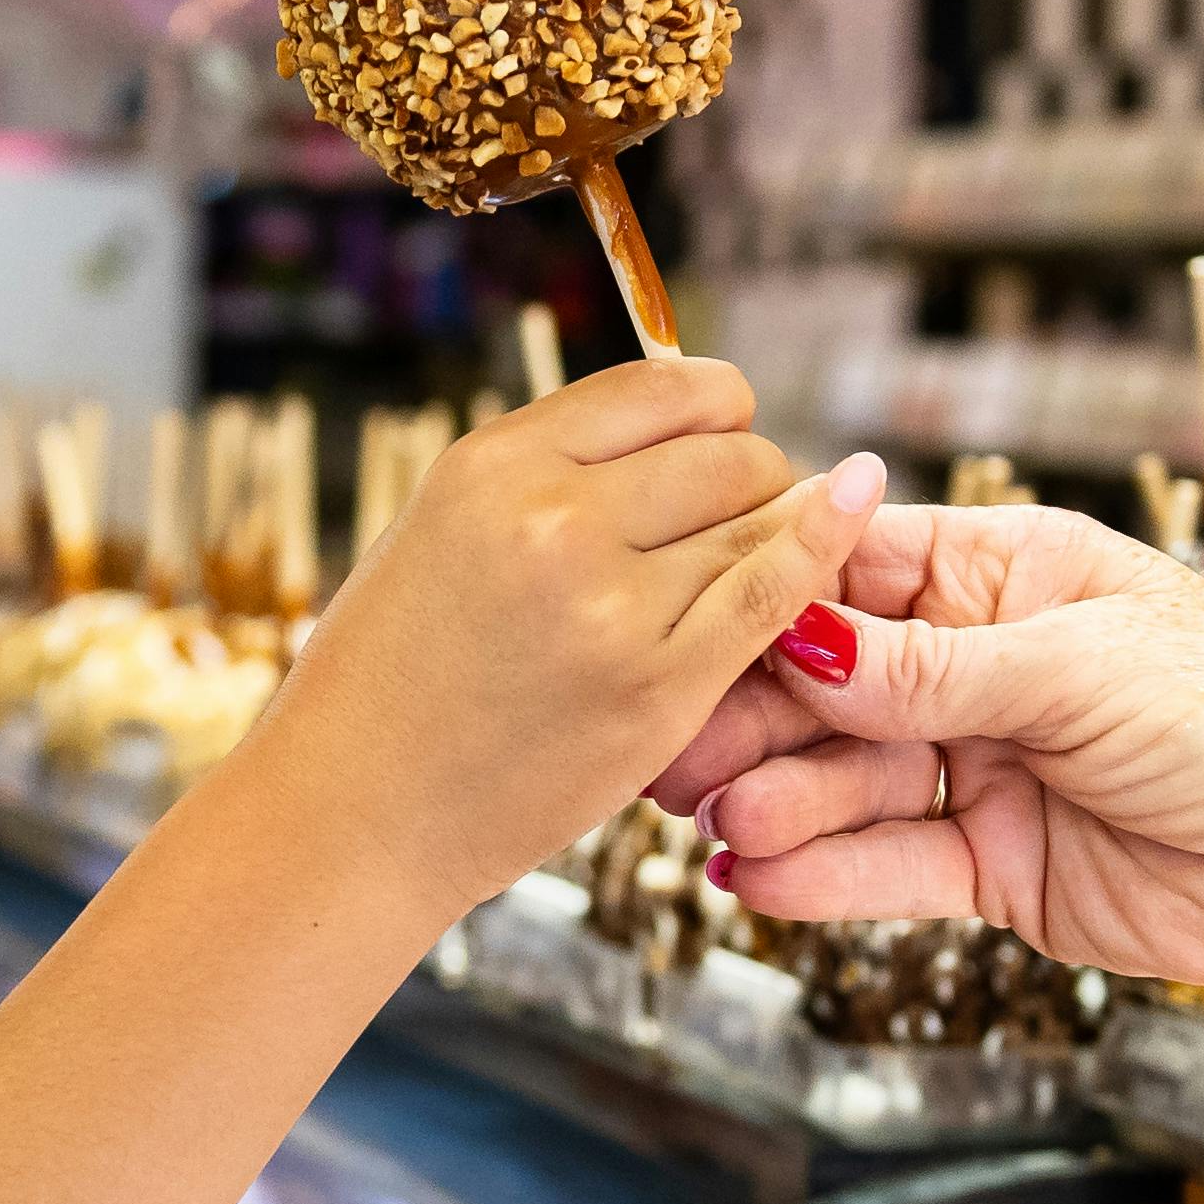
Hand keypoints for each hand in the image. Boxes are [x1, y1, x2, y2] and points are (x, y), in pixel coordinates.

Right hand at [255, 356, 888, 922]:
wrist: (354, 815)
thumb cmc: (389, 682)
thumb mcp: (440, 532)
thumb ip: (546, 479)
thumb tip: (669, 429)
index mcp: (494, 465)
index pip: (661, 388)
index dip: (716, 406)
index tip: (726, 433)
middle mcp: (554, 518)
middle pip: (727, 451)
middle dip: (753, 476)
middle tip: (738, 522)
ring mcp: (611, 606)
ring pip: (759, 521)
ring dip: (776, 532)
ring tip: (748, 566)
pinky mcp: (657, 690)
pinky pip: (774, 595)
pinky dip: (821, 554)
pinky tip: (849, 518)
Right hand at [649, 501, 1203, 994]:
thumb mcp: (1078, 670)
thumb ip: (928, 671)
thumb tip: (798, 641)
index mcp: (1013, 578)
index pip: (859, 572)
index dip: (773, 601)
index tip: (688, 627)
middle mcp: (987, 669)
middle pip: (833, 686)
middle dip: (752, 717)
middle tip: (670, 751)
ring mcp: (988, 771)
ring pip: (849, 783)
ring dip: (778, 803)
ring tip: (716, 825)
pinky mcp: (999, 870)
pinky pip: (890, 869)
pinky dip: (823, 878)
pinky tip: (756, 880)